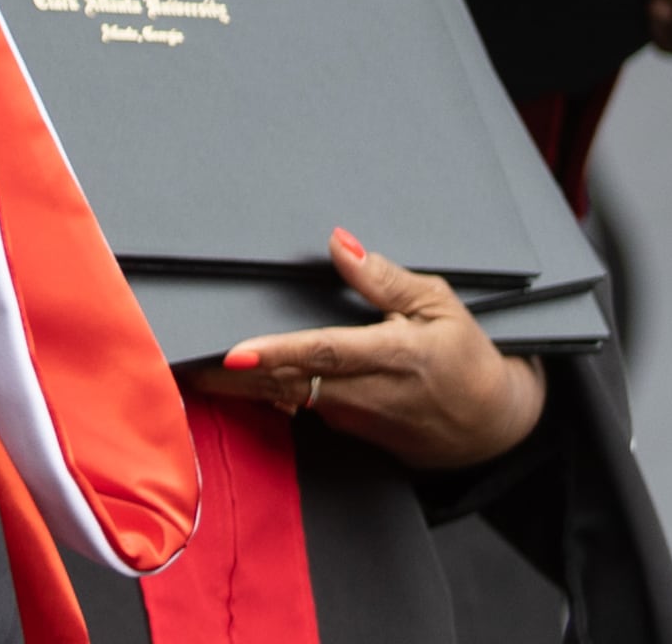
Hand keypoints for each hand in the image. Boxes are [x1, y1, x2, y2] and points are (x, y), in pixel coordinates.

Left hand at [185, 228, 545, 471]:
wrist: (495, 425)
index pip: (324, 353)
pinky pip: (299, 405)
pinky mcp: (348, 429)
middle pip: (288, 382)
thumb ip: (385, 278)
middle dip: (231, 377)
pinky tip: (231, 379)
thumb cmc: (467, 356)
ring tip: (184, 366)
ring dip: (239, 385)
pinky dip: (267, 390)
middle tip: (176, 359)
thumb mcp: (440, 305)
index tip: (233, 356)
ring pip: (286, 397)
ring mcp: (354, 418)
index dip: (277, 355)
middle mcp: (368, 393)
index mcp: (393, 357)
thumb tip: (340, 243)